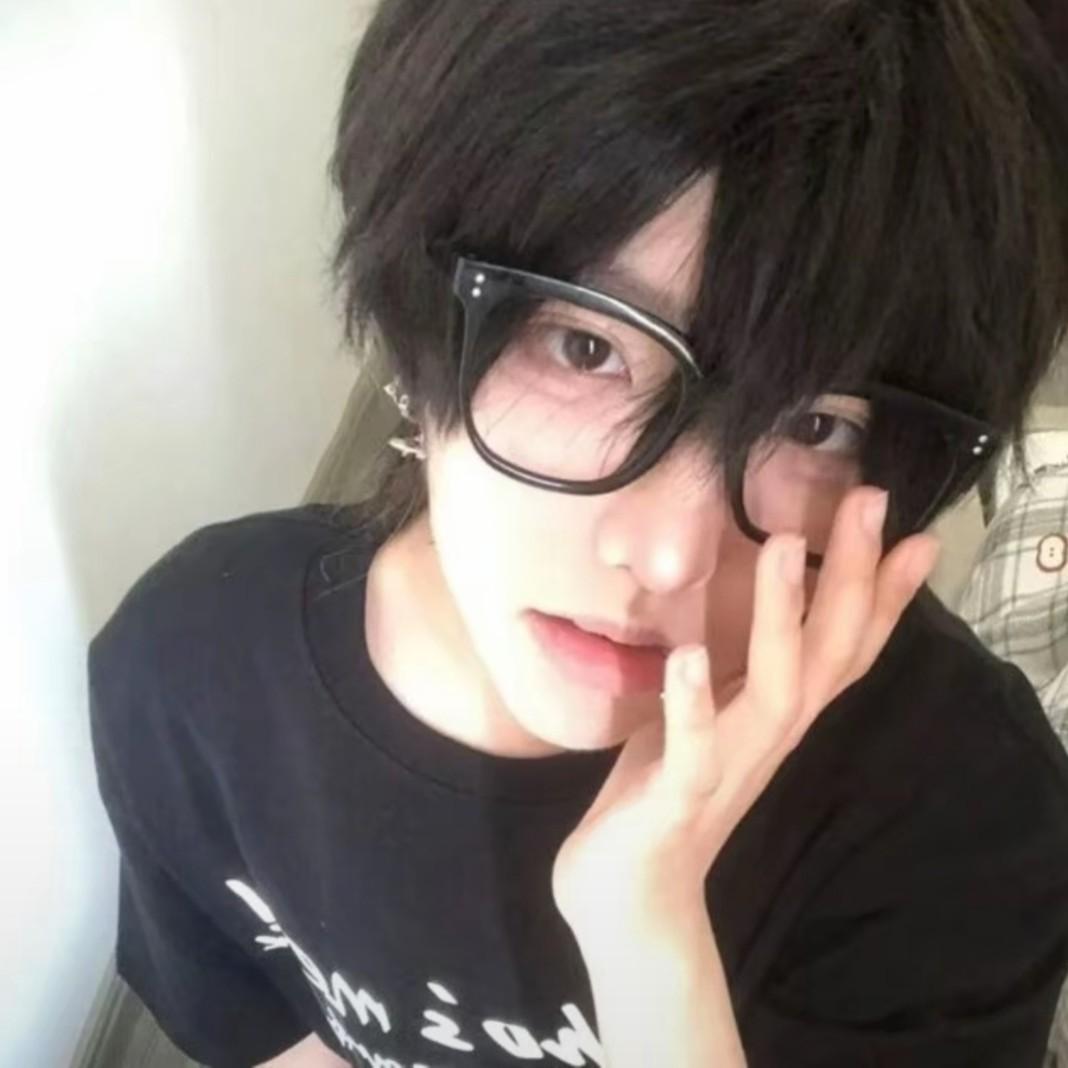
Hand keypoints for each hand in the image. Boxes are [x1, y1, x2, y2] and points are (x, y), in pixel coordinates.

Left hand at [552, 486, 940, 938]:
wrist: (629, 898)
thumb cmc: (665, 794)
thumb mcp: (708, 717)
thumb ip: (737, 676)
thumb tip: (749, 619)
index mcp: (775, 717)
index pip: (844, 648)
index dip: (881, 594)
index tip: (913, 533)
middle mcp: (769, 738)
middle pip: (829, 652)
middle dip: (852, 577)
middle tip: (871, 502)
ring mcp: (728, 768)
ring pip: (777, 689)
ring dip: (781, 616)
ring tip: (782, 544)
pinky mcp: (678, 799)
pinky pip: (692, 752)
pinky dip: (693, 706)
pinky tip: (690, 656)